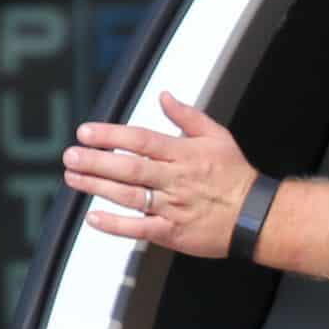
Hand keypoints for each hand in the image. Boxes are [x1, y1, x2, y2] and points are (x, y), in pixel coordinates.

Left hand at [65, 94, 256, 256]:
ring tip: (73, 179)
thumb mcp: (218, 137)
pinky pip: (139, 228)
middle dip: (95, 162)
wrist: (257, 217)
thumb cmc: (236, 177)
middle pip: (129, 168)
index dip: (111, 136)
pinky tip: (93, 218)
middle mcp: (176, 179)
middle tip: (71, 156)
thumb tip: (164, 96)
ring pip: (129, 196)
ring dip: (97, 187)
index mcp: (184, 154)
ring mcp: (173, 207)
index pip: (141, 140)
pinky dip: (115, 225)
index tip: (87, 132)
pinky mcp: (173, 232)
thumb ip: (187, 116)